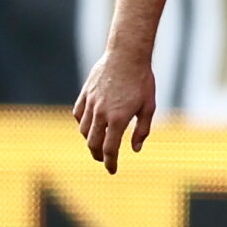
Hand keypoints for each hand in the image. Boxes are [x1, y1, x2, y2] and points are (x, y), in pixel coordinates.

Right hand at [72, 46, 155, 173]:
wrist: (127, 56)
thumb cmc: (142, 81)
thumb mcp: (149, 107)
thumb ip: (142, 130)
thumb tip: (135, 149)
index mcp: (118, 119)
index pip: (110, 149)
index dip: (110, 163)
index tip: (112, 170)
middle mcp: (101, 113)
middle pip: (93, 143)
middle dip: (97, 155)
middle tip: (103, 160)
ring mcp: (90, 103)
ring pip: (83, 130)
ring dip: (89, 141)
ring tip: (97, 144)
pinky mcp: (85, 94)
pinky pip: (78, 114)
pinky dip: (81, 123)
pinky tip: (89, 126)